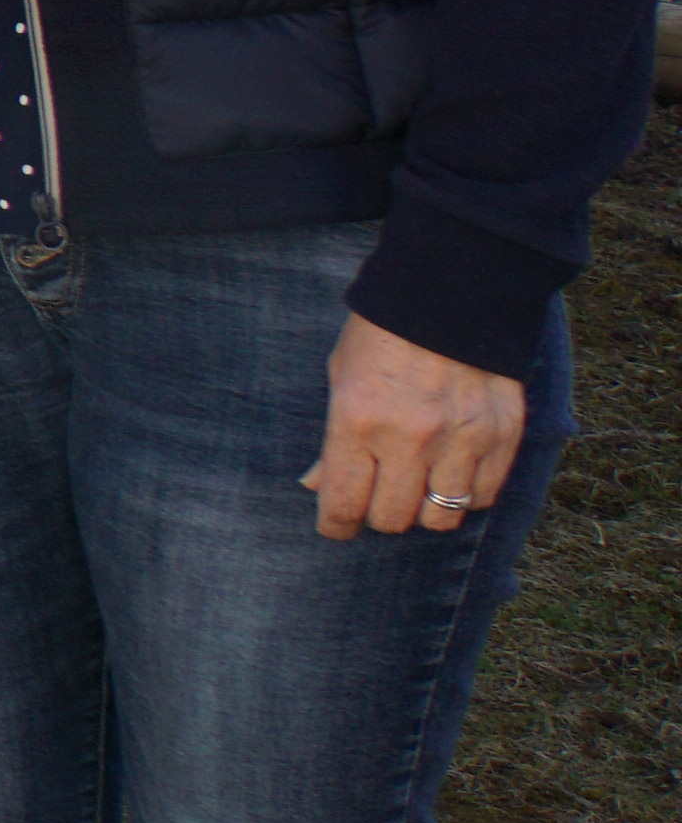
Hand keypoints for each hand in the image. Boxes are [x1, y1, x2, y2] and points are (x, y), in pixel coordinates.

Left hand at [308, 311, 530, 541]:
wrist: (449, 295)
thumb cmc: (382, 334)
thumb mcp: (340, 377)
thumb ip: (333, 439)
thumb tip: (319, 486)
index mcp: (358, 421)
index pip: (344, 503)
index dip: (337, 526)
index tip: (336, 528)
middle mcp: (410, 439)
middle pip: (392, 519)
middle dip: (378, 516)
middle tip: (376, 499)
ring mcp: (461, 440)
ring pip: (441, 518)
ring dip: (424, 510)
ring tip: (416, 488)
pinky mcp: (503, 438)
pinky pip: (483, 497)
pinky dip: (466, 495)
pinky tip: (453, 475)